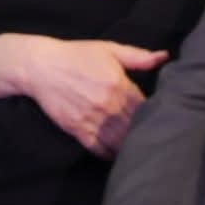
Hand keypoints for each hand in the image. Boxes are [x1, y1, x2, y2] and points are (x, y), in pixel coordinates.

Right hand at [0, 34, 166, 157]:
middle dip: (145, 134)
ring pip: (120, 142)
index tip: (160, 119)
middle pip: (136, 128)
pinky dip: (110, 154)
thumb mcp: (107, 49)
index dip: (156, 115)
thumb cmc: (75, 55)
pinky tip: (116, 154)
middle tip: (153, 139)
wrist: (39, 66)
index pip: (148, 109)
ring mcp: (93, 119)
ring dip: (130, 147)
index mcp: (120, 86)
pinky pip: (100, 149)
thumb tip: (164, 57)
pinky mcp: (77, 129)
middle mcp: (109, 106)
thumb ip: (138, 56)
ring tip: (138, 151)